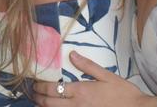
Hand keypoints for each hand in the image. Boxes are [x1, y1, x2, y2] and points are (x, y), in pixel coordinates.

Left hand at [30, 53, 147, 106]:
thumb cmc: (123, 93)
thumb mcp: (107, 76)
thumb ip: (88, 66)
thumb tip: (72, 55)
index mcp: (81, 91)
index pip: (53, 89)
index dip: (41, 87)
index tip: (35, 84)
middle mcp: (77, 105)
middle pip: (50, 103)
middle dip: (38, 98)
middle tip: (33, 93)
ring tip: (38, 103)